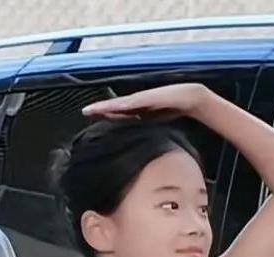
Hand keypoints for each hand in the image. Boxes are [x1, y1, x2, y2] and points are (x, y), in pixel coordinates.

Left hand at [82, 83, 208, 120]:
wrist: (189, 98)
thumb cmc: (173, 109)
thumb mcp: (155, 122)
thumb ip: (145, 128)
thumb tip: (137, 141)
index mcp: (137, 108)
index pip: (117, 112)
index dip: (104, 114)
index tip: (90, 116)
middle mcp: (137, 102)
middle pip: (114, 106)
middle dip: (100, 109)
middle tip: (85, 112)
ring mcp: (141, 99)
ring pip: (119, 104)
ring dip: (105, 107)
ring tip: (92, 110)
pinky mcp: (148, 98)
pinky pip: (132, 103)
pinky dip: (121, 105)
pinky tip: (112, 107)